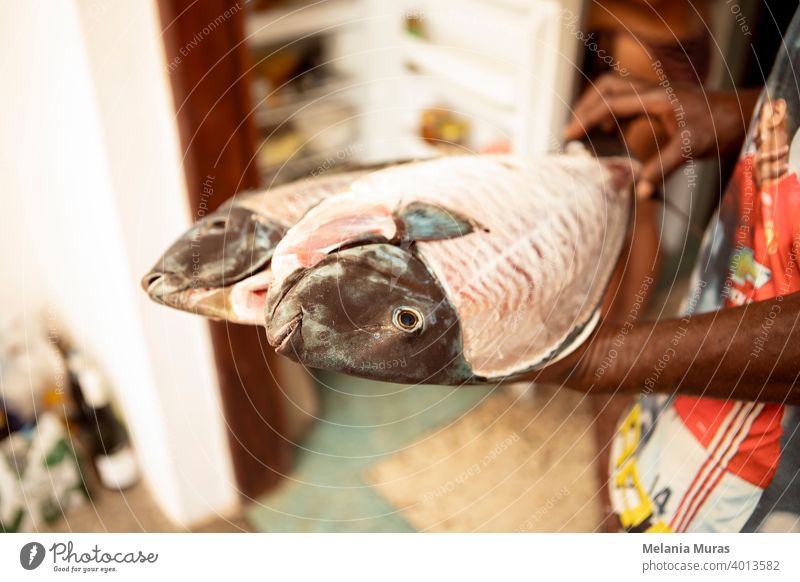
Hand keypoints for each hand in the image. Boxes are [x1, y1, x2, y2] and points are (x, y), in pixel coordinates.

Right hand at [564, 74, 759, 198]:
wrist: (740, 115)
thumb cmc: (720, 127)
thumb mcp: (691, 149)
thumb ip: (661, 168)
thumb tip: (638, 192)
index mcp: (658, 98)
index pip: (612, 102)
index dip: (588, 118)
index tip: (570, 135)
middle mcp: (653, 90)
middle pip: (608, 86)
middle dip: (586, 106)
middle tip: (573, 130)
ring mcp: (655, 94)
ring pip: (615, 90)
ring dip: (597, 108)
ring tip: (588, 133)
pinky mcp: (658, 101)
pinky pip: (626, 101)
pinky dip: (612, 115)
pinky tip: (612, 134)